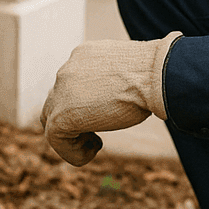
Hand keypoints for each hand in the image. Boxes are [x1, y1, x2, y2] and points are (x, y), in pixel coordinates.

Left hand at [40, 33, 181, 165]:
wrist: (156, 76)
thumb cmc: (156, 73)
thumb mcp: (130, 72)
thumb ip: (115, 80)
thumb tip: (123, 94)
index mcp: (83, 56)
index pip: (70, 83)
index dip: (82, 104)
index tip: (106, 114)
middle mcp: (68, 69)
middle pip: (55, 100)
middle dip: (73, 120)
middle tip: (96, 134)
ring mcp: (62, 90)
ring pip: (52, 119)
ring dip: (73, 136)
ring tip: (96, 144)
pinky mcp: (62, 114)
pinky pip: (55, 138)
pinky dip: (72, 151)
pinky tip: (93, 152)